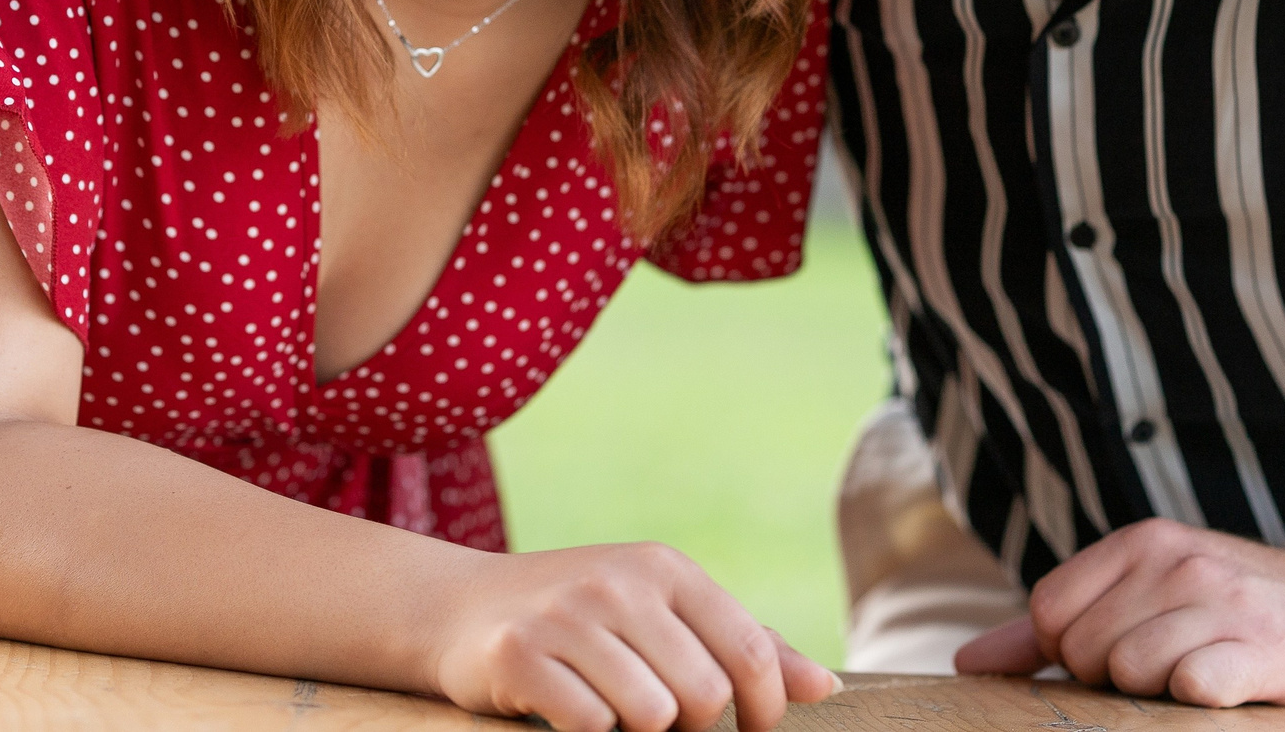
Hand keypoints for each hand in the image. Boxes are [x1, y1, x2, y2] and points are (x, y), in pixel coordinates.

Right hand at [431, 542, 838, 731]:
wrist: (460, 607)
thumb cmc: (579, 618)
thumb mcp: (660, 613)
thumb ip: (739, 646)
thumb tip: (824, 688)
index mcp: (665, 568)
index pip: (751, 650)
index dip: (765, 710)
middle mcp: (621, 582)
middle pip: (704, 694)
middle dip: (689, 727)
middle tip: (654, 719)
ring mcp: (568, 614)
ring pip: (651, 715)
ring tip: (609, 710)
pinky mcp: (519, 653)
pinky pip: (590, 725)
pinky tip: (566, 709)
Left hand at [952, 518, 1284, 706]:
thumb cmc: (1226, 606)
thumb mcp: (1141, 593)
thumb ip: (1047, 629)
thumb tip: (969, 664)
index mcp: (1141, 543)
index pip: (1048, 612)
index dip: (1069, 650)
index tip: (1115, 651)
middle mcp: (1178, 563)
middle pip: (1083, 651)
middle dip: (1112, 676)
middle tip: (1167, 662)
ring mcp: (1222, 605)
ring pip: (1130, 674)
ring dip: (1156, 692)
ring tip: (1198, 671)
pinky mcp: (1262, 653)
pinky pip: (1191, 688)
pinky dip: (1198, 698)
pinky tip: (1224, 685)